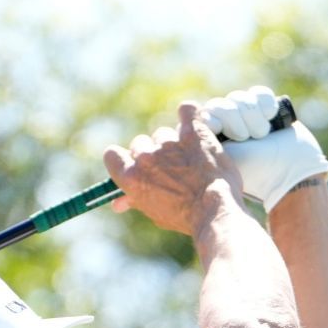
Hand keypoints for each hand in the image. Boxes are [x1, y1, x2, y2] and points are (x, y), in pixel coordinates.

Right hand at [103, 101, 245, 236]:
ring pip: (164, 134)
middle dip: (152, 154)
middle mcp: (146, 157)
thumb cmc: (184, 217)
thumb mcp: (154, 212)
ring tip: (189, 160)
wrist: (214, 211)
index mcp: (131, 177)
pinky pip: (187, 110)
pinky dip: (189, 113)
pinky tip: (192, 121)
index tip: (133, 163)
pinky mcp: (193, 133)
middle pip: (140, 143)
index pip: (112, 155)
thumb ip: (135, 199)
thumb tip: (118, 202)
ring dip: (173, 143)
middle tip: (168, 168)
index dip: (123, 158)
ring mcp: (169, 143)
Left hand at [201, 85, 327, 211]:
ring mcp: (246, 116)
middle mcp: (225, 126)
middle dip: (234, 119)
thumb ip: (199, 144)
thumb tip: (179, 124)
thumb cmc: (253, 172)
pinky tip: (271, 116)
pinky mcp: (265, 108)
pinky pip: (259, 94)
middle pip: (219, 104)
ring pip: (239, 98)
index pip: (203, 115)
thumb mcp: (222, 160)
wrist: (290, 173)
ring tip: (262, 135)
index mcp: (209, 140)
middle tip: (245, 138)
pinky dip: (265, 104)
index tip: (223, 133)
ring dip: (252, 115)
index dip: (215, 120)